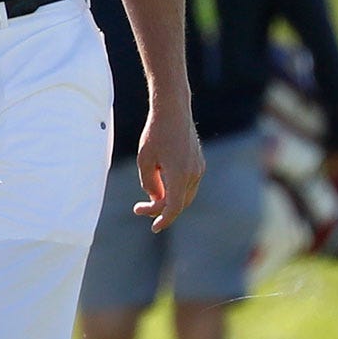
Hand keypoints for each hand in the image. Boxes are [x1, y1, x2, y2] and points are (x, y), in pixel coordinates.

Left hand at [135, 103, 204, 231]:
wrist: (174, 111)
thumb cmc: (155, 133)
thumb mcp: (144, 159)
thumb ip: (149, 183)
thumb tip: (156, 199)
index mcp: (180, 174)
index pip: (174, 207)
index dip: (164, 220)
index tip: (154, 227)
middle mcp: (194, 174)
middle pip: (179, 203)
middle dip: (160, 209)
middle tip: (139, 208)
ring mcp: (199, 168)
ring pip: (184, 195)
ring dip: (168, 200)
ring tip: (147, 196)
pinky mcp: (199, 164)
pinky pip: (187, 185)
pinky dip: (175, 190)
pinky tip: (160, 184)